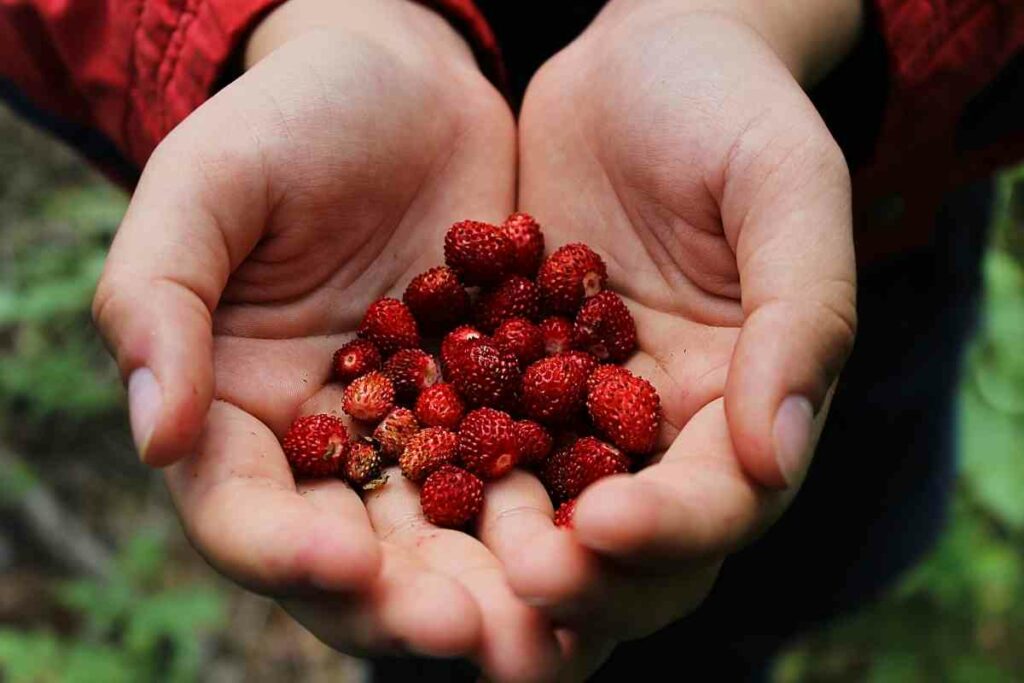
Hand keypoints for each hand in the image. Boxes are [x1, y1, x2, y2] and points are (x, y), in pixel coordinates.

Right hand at [92, 1, 561, 677]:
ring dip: (503, 590)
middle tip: (484, 638)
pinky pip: (532, 475)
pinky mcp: (501, 408)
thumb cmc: (287, 122)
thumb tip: (154, 434)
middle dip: (417, 606)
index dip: (287, 553)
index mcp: (240, 416)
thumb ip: (157, 300)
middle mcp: (333, 449)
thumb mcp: (207, 186)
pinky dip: (564, 515)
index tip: (344, 563)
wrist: (401, 85)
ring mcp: (422, 435)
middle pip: (363, 559)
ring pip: (456, 539)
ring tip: (557, 630)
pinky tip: (608, 539)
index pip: (247, 515)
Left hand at [476, 2, 857, 674]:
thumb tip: (776, 456)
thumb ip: (801, 314)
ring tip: (434, 573)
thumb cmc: (728, 108)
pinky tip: (382, 483)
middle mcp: (662, 430)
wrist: (637, 64)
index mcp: (744, 402)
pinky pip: (470, 442)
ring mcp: (578, 412)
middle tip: (517, 588)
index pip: (721, 501)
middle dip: (579, 580)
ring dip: (493, 557)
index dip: (671, 528)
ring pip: (541, 516)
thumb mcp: (784, 187)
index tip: (602, 526)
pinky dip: (435, 474)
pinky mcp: (509, 379)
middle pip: (631, 545)